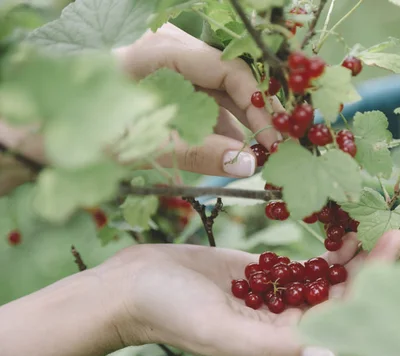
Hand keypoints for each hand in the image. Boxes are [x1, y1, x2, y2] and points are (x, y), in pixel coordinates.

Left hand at [0, 23, 280, 194]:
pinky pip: (199, 102)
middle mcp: (167, 50)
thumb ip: (195, 152)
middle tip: (275, 154)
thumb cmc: (73, 128)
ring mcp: (163, 66)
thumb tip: (248, 163)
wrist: (26, 126)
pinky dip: (215, 128)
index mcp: (159, 50)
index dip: (258, 105)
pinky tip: (226, 153)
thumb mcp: (137, 144)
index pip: (228, 69)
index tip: (274, 140)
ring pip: (216, 92)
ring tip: (254, 161)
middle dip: (254, 116)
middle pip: (227, 78)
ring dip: (237, 126)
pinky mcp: (160, 85)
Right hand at [99, 230, 399, 355]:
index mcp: (284, 341)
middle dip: (373, 262)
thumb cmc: (171, 313)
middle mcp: (287, 321)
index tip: (397, 245)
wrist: (134, 286)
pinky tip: (342, 223)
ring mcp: (277, 295)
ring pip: (327, 275)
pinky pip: (304, 260)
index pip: (343, 313)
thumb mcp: (222, 332)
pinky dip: (324, 244)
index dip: (375, 281)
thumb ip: (275, 349)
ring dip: (354, 251)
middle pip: (344, 292)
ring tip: (378, 220)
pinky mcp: (263, 272)